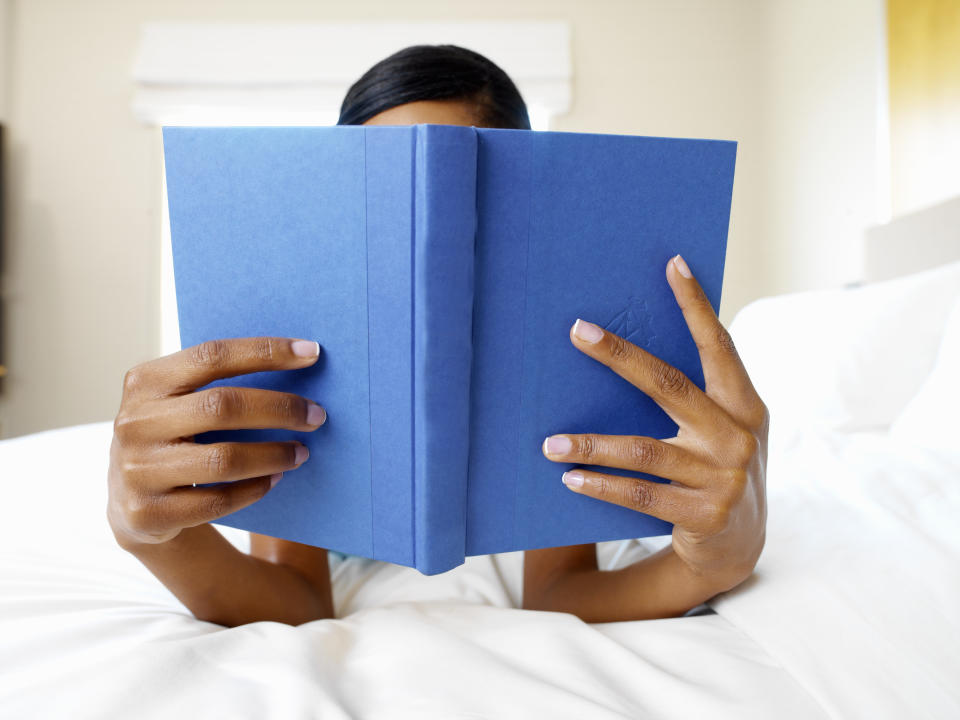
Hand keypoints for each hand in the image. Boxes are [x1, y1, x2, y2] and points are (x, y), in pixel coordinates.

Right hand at [107, 337, 325, 546]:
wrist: (130, 503)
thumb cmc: (174, 437)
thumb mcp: (177, 403)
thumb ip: (217, 384)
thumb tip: (299, 365)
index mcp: (146, 382)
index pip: (212, 356)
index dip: (266, 352)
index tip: (312, 353)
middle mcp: (135, 423)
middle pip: (222, 407)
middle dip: (280, 409)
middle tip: (317, 415)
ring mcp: (138, 470)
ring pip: (224, 459)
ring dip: (274, 455)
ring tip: (302, 452)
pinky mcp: (148, 513)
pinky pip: (217, 501)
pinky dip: (254, 489)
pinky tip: (275, 480)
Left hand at [542, 255, 766, 593]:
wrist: (740, 546)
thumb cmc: (718, 470)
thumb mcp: (723, 429)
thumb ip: (698, 396)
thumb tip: (629, 352)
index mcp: (744, 405)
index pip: (718, 346)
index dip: (696, 306)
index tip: (672, 264)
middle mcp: (737, 436)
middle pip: (669, 385)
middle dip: (620, 355)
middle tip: (577, 332)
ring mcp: (722, 478)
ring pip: (642, 450)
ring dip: (590, 445)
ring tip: (549, 442)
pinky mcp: (702, 515)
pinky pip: (639, 494)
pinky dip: (600, 485)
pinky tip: (570, 477)